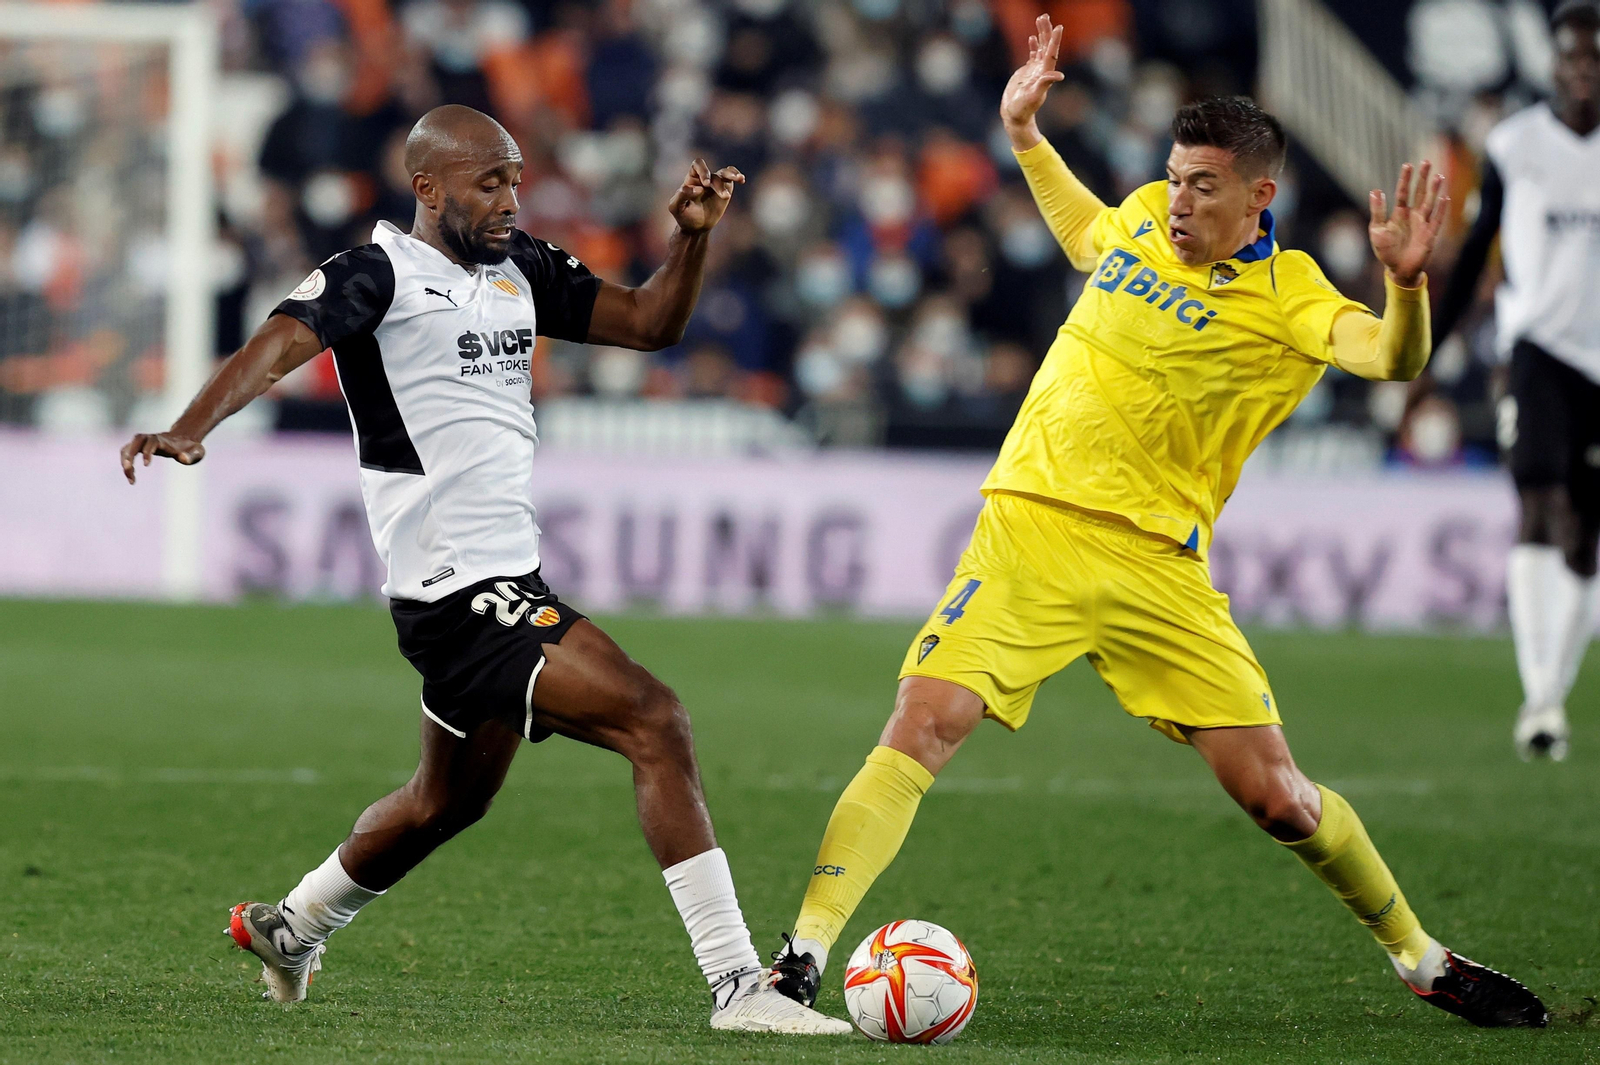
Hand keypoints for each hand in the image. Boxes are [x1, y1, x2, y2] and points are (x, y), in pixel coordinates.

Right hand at [120, 432, 203, 483]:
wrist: (184, 440)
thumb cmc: (191, 448)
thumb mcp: (197, 452)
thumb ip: (191, 456)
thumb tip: (182, 458)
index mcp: (163, 440)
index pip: (151, 443)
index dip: (147, 452)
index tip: (146, 465)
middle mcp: (150, 438)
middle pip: (135, 442)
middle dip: (129, 454)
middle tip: (128, 469)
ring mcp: (143, 442)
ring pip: (128, 448)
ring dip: (125, 461)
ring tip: (131, 480)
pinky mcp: (139, 447)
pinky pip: (127, 453)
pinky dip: (126, 464)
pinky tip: (132, 477)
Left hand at [668, 159, 744, 233]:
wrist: (696, 227)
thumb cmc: (683, 216)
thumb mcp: (676, 207)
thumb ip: (682, 196)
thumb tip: (699, 189)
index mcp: (692, 179)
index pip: (698, 165)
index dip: (703, 171)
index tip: (706, 185)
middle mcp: (704, 178)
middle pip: (713, 174)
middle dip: (718, 185)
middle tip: (723, 196)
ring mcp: (715, 183)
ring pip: (725, 173)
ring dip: (731, 176)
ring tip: (739, 179)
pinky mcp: (725, 189)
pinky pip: (731, 178)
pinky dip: (737, 176)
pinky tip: (741, 179)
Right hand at [1000, 14, 1064, 150]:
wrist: (1015, 116)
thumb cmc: (1023, 109)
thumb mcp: (1034, 96)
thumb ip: (1045, 84)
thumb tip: (1059, 75)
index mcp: (1044, 74)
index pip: (1051, 53)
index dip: (1055, 40)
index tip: (1058, 27)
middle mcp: (1042, 70)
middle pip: (1047, 47)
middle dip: (1047, 31)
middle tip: (1045, 16)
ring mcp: (1035, 70)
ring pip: (1041, 48)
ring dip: (1041, 34)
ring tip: (1041, 19)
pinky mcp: (1027, 72)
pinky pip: (1032, 55)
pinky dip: (1034, 46)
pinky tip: (1032, 37)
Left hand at [1368, 161, 1447, 287]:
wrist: (1398, 269)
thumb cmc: (1386, 250)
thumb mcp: (1377, 230)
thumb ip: (1377, 211)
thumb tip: (1375, 191)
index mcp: (1399, 214)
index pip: (1403, 192)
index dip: (1405, 179)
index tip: (1408, 165)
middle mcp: (1412, 215)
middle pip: (1419, 193)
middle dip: (1422, 178)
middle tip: (1426, 162)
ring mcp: (1422, 224)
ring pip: (1429, 203)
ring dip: (1434, 190)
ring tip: (1438, 176)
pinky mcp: (1430, 234)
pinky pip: (1437, 220)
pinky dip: (1441, 209)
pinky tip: (1445, 197)